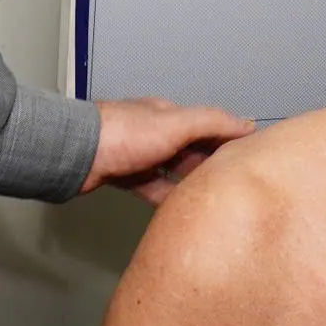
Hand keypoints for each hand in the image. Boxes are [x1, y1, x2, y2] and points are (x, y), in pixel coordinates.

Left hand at [84, 98, 253, 203]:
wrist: (76, 154)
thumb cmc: (120, 135)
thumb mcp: (174, 125)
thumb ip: (210, 123)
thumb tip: (245, 124)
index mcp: (168, 115)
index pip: (208, 126)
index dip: (229, 140)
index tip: (249, 158)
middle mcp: (154, 133)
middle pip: (191, 151)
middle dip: (211, 166)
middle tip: (233, 187)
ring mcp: (138, 155)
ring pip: (172, 171)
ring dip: (189, 185)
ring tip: (211, 202)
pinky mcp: (124, 175)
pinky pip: (151, 188)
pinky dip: (165, 198)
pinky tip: (178, 210)